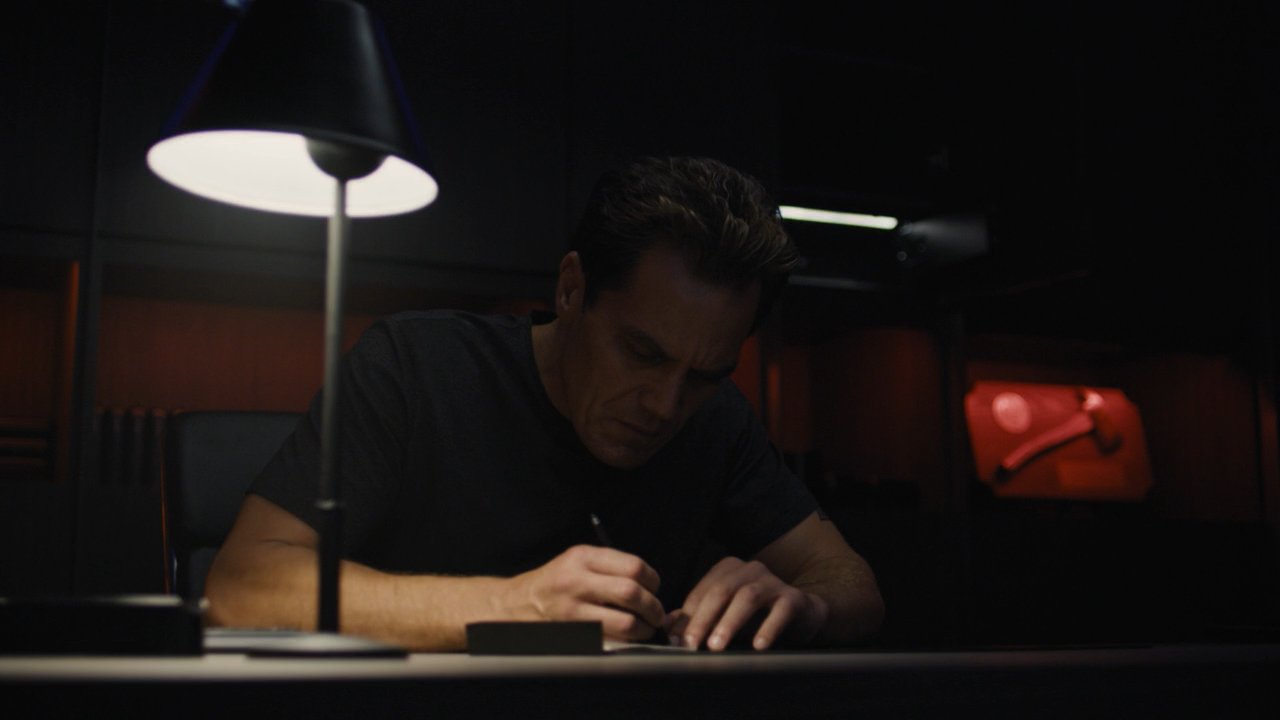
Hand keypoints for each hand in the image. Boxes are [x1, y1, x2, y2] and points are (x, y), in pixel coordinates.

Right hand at [504, 545, 664, 640]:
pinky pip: (610, 640)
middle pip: (631, 593)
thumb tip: (649, 584)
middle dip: (653, 607)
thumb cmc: (555, 582)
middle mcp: (576, 581)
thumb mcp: (577, 561)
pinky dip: (625, 641)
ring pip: (625, 622)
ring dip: (643, 628)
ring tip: (645, 628)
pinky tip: (625, 637)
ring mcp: (573, 611)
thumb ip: (609, 566)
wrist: (516, 604)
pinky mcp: (572, 634)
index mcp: (582, 557)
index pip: (633, 566)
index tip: (654, 587)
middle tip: (657, 614)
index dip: (652, 580)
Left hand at [666, 557, 827, 650]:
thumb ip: (697, 618)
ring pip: (746, 598)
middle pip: (720, 592)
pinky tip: (758, 646)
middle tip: (691, 644)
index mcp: (727, 570)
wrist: (802, 613)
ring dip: (729, 623)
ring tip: (717, 646)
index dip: (687, 617)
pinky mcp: (793, 598)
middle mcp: (749, 569)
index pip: (701, 592)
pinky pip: (780, 611)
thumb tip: (667, 629)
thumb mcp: (724, 615)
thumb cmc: (756, 616)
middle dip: (702, 619)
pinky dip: (768, 628)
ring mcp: (772, 581)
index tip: (675, 640)